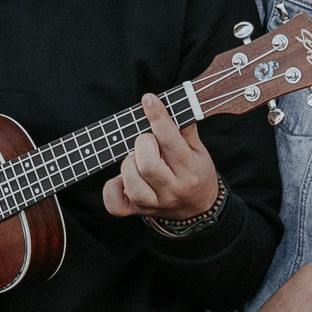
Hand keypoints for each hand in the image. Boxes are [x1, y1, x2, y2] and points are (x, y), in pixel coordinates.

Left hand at [102, 93, 220, 219]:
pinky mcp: (137, 211)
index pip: (171, 141)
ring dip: (128, 165)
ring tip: (136, 161)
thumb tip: (169, 104)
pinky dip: (112, 188)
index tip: (149, 100)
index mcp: (190, 170)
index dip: (157, 118)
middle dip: (142, 145)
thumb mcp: (198, 150)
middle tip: (147, 142)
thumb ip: (185, 128)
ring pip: (132, 184)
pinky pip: (115, 204)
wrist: (198, 209)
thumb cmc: (195, 172)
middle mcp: (173, 189)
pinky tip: (122, 179)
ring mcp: (154, 203)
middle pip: (148, 165)